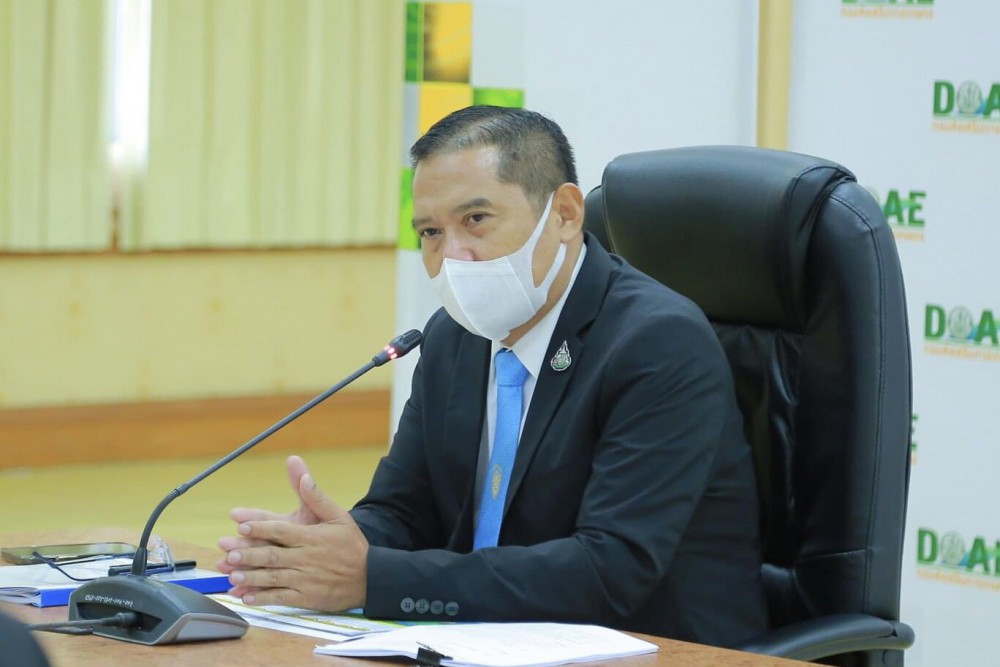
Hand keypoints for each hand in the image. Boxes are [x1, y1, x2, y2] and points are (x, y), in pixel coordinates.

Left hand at [217, 457, 368, 610]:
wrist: (369, 577)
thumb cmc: (351, 544)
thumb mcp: (339, 516)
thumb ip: (317, 498)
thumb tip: (304, 476)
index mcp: (312, 537)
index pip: (282, 531)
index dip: (261, 528)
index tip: (241, 525)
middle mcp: (306, 558)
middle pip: (273, 556)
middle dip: (250, 554)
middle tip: (229, 552)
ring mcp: (305, 580)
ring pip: (274, 578)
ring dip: (252, 577)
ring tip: (232, 575)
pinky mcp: (306, 597)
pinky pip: (281, 599)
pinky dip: (263, 598)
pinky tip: (247, 597)